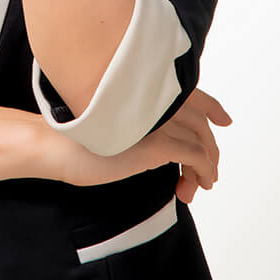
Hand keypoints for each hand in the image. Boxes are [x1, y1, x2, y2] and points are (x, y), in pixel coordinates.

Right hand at [44, 85, 231, 197]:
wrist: (56, 146)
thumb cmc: (75, 139)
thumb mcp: (113, 125)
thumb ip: (139, 123)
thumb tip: (159, 144)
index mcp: (145, 92)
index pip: (191, 94)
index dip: (212, 107)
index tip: (223, 119)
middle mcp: (156, 101)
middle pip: (200, 122)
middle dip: (209, 150)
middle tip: (206, 175)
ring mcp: (158, 120)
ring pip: (201, 141)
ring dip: (205, 166)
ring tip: (197, 187)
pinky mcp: (159, 143)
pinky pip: (195, 157)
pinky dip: (203, 172)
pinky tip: (197, 186)